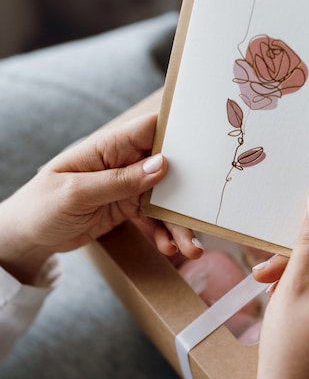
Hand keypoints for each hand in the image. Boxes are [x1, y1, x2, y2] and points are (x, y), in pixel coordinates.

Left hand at [0, 114, 202, 283]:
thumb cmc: (41, 206)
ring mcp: (127, 186)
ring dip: (180, 222)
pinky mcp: (128, 208)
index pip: (151, 129)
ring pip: (166, 199)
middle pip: (168, 168)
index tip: (209, 147)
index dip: (181, 133)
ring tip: (192, 247)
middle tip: (206, 213)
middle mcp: (123, 163)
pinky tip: (170, 248)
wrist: (28, 236)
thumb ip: (120, 180)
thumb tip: (162, 165)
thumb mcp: (77, 193)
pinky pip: (155, 219)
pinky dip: (165, 233)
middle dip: (189, 191)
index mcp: (109, 147)